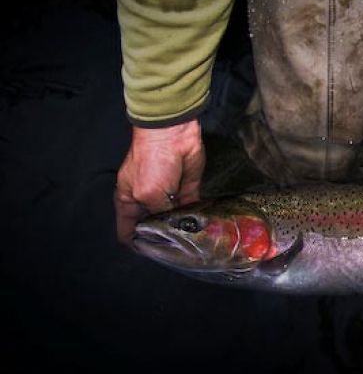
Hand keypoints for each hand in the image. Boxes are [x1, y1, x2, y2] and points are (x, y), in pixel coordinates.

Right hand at [114, 118, 204, 243]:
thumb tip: (173, 228)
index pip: (127, 230)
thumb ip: (159, 213)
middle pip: (153, 227)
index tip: (151, 256)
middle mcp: (148, 202)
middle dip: (164, 239)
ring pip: (174, 220)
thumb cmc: (151, 162)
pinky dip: (197, 218)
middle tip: (178, 255)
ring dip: (183, 229)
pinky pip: (192, 209)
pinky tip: (204, 230)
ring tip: (193, 245)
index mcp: (128, 202)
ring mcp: (168, 196)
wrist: (173, 136)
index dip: (136, 245)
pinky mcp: (188, 190)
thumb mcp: (148, 194)